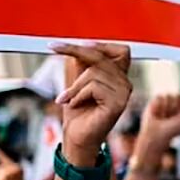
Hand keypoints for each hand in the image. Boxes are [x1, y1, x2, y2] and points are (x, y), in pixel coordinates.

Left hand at [53, 43, 131, 164]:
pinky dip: (78, 95)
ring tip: (68, 99)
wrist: (76, 136)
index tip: (72, 43)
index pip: (120, 50)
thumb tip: (81, 45)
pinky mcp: (118, 104)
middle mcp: (126, 83)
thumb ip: (82, 62)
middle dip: (75, 53)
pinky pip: (94, 87)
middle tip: (53, 49)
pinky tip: (75, 104)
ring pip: (94, 72)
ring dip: (75, 86)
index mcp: (119, 76)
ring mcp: (124, 94)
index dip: (98, 44)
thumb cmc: (77, 110)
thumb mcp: (78, 80)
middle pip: (101, 57)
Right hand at [140, 93, 179, 148]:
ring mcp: (164, 102)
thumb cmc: (173, 129)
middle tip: (172, 117)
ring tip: (164, 117)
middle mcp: (175, 103)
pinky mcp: (154, 102)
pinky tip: (157, 114)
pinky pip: (159, 97)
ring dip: (167, 108)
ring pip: (169, 96)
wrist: (157, 135)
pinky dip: (158, 107)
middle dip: (176, 107)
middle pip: (178, 95)